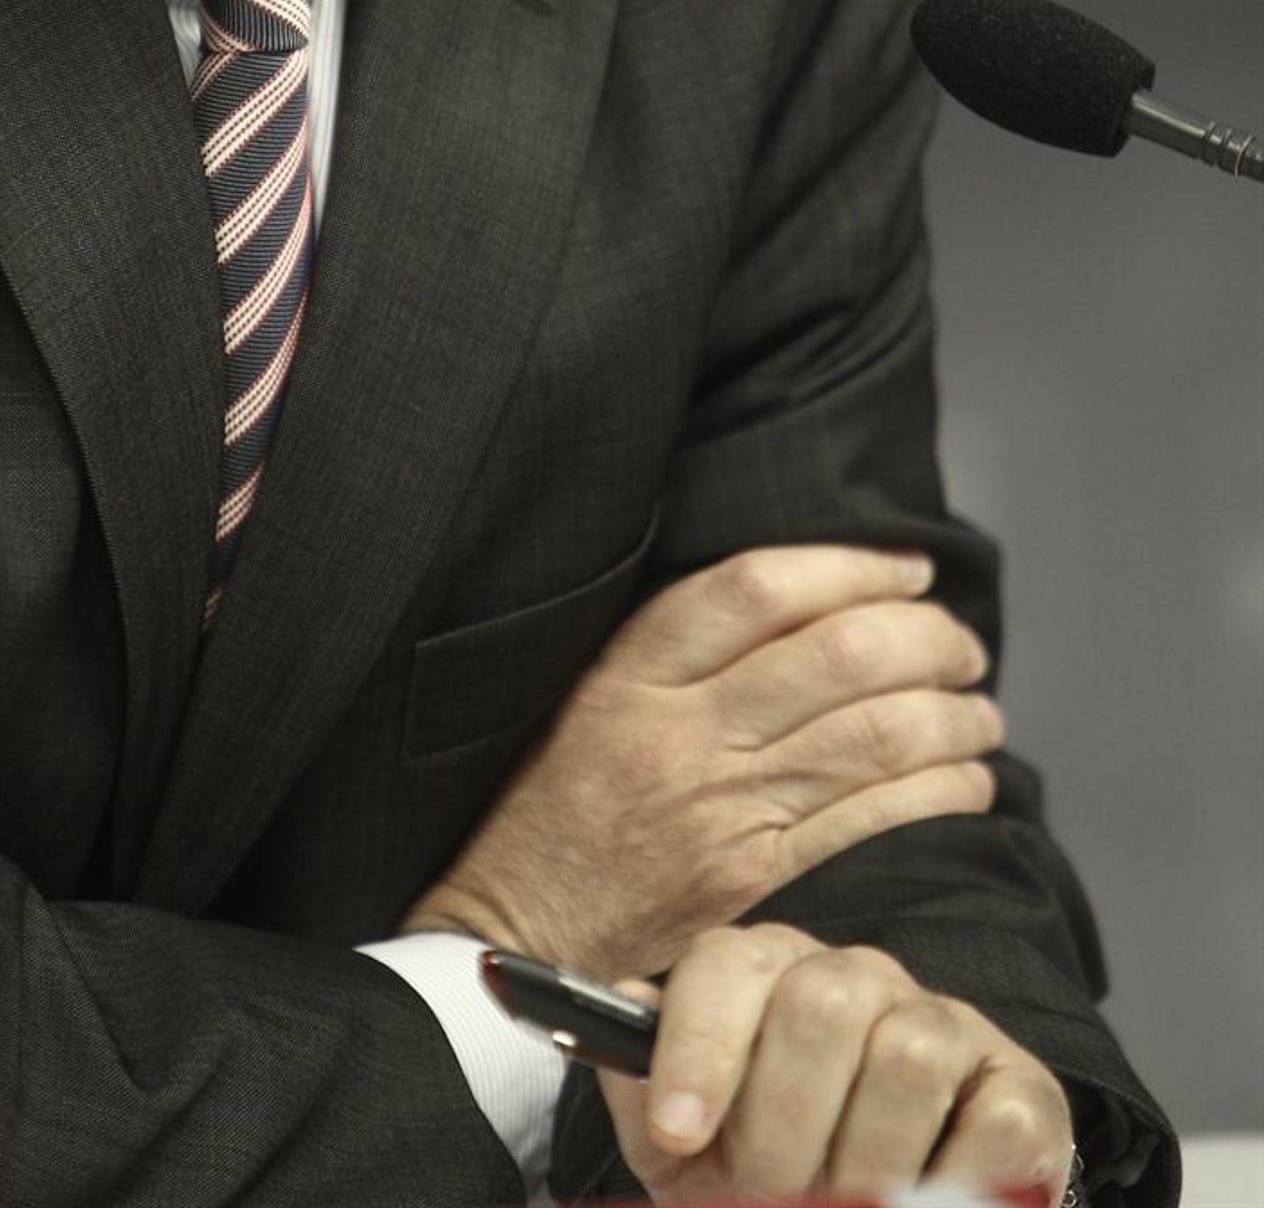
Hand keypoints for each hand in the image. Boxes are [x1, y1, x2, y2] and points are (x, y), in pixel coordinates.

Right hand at [401, 544, 999, 978]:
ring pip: (868, 740)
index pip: (757, 589)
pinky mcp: (751, 883)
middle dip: (924, 640)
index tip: (907, 567)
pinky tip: (969, 780)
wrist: (514, 928)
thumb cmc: (554, 800)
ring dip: (949, 717)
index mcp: (632, 673)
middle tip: (961, 642)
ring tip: (980, 708)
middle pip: (835, 658)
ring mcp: (720, 811)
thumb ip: (677, 647)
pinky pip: (868, 822)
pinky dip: (937, 793)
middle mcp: (680, 734)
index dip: (849, 566)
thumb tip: (804, 596)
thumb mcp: (587, 693)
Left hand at [600, 922, 1073, 1200]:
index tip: (682, 1134)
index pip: (727, 969)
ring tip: (847, 1206)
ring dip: (866, 1162)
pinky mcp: (1020, 1087)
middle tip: (772, 1196)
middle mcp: (855, 976)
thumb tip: (585, 1009)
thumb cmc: (761, 1178)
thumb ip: (636, 1082)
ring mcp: (943, 1023)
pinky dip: (958, 1180)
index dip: (701, 1049)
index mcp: (766, 975)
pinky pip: (998, 1118)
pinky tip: (925, 1203)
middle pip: (820, 1004)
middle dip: (784, 1127)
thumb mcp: (684, 1149)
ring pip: (907, 1053)